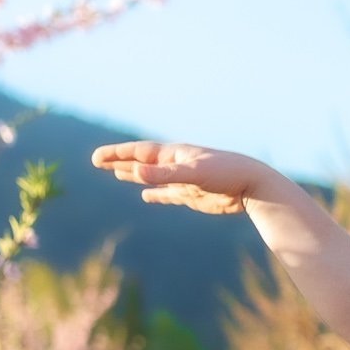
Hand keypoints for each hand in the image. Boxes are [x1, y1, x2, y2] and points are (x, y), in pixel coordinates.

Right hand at [91, 140, 267, 215]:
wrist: (253, 186)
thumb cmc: (225, 174)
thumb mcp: (193, 174)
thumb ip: (163, 174)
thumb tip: (134, 170)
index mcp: (173, 155)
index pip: (138, 152)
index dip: (117, 154)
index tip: (96, 158)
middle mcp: (176, 165)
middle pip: (141, 162)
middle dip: (119, 162)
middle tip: (97, 162)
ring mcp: (183, 181)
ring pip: (152, 177)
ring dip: (134, 175)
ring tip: (116, 173)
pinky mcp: (192, 196)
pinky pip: (168, 195)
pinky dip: (155, 195)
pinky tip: (145, 197)